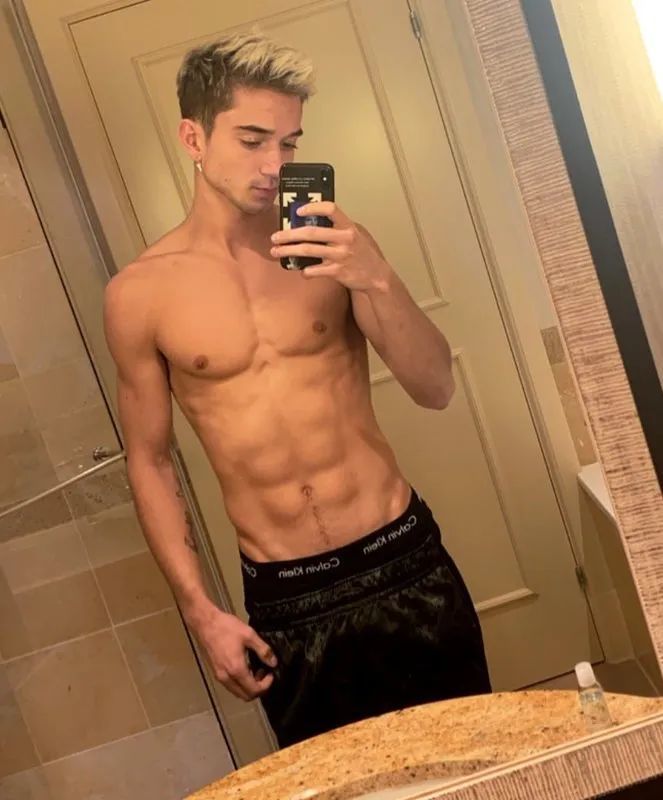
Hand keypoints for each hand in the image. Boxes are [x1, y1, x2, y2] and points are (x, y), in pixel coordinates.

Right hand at [186, 604, 276, 700]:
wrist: (206, 623)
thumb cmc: (225, 627)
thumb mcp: (249, 635)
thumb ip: (263, 650)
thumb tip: (273, 662)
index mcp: (236, 669)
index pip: (254, 690)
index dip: (266, 685)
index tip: (271, 675)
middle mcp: (227, 677)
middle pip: (245, 696)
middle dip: (258, 689)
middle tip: (264, 674)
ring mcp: (220, 675)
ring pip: (237, 692)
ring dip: (248, 687)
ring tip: (255, 670)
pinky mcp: (216, 672)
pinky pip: (231, 685)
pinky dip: (240, 683)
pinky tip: (245, 668)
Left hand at [270, 203, 392, 291]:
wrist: (375, 275)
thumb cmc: (360, 253)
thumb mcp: (353, 235)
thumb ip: (335, 228)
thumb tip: (308, 222)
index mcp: (348, 226)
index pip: (330, 209)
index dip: (312, 208)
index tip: (298, 211)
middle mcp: (344, 238)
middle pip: (311, 232)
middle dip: (289, 234)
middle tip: (275, 237)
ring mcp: (341, 255)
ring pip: (308, 251)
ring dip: (288, 251)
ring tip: (276, 251)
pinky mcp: (338, 271)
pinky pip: (315, 270)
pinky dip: (305, 271)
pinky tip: (301, 271)